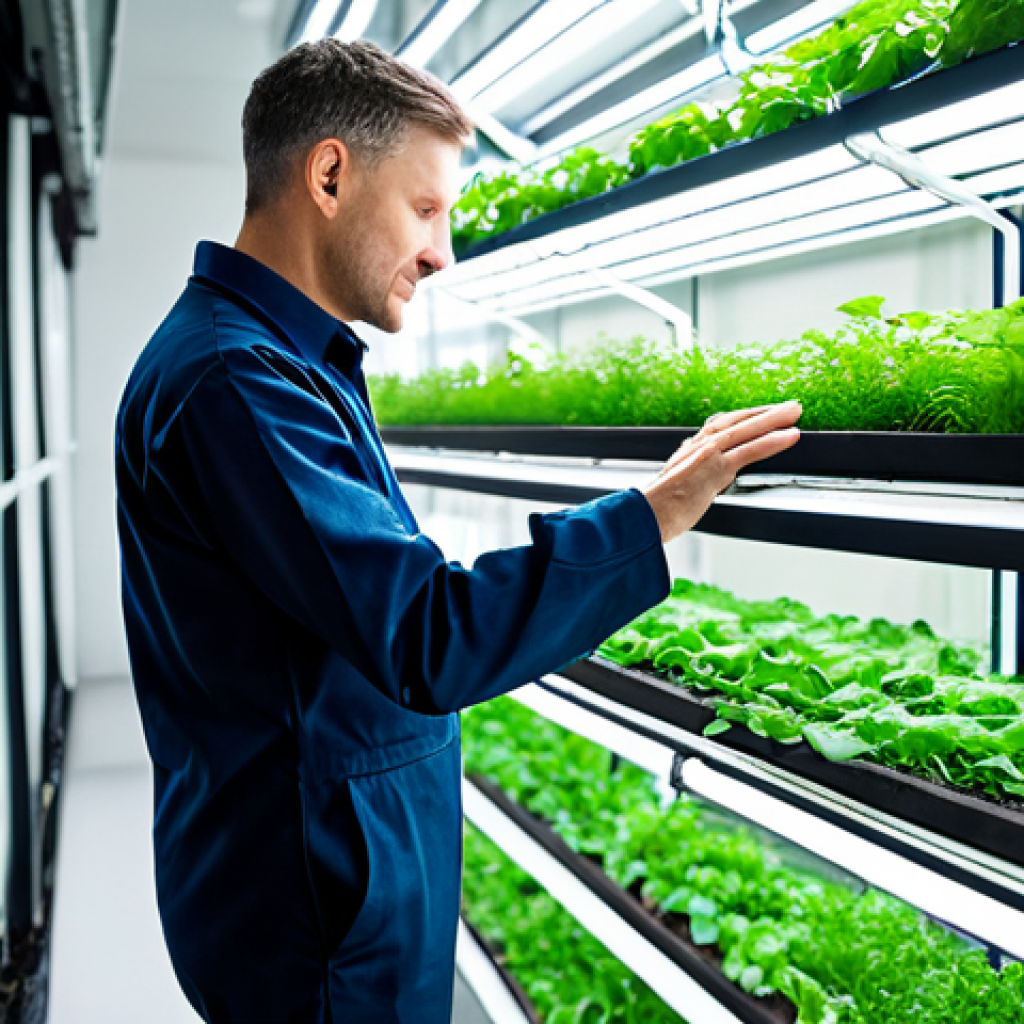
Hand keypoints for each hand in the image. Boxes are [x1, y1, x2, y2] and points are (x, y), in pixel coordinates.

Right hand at [643, 402, 801, 543]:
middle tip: (789, 406)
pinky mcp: (716, 467)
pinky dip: (772, 440)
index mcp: (689, 449)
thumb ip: (686, 472)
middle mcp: (698, 446)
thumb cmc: (657, 507)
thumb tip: (695, 469)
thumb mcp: (672, 484)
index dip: (744, 418)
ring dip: (773, 418)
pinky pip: (750, 449)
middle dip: (764, 412)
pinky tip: (790, 435)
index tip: (760, 414)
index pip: (721, 426)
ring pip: (746, 429)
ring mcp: (708, 454)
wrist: (646, 516)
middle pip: (736, 420)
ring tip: (795, 412)